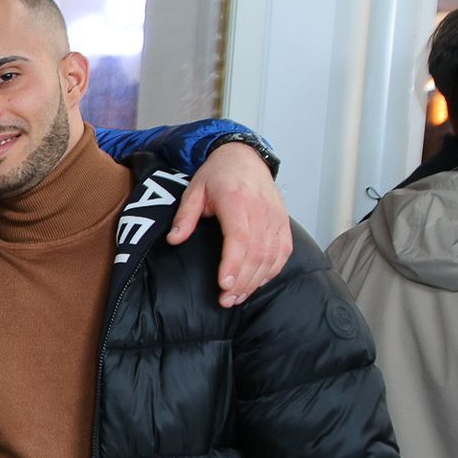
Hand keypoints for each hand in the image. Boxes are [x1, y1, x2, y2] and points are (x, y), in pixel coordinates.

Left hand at [168, 142, 291, 306]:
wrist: (245, 157)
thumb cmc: (218, 175)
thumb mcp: (194, 190)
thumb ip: (185, 216)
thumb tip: (174, 240)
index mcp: (238, 201)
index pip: (240, 238)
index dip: (234, 264)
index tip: (224, 284)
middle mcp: (261, 211)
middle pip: (257, 253)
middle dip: (242, 281)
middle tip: (226, 300)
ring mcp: (276, 218)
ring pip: (272, 256)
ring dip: (256, 281)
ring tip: (237, 297)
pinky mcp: (283, 223)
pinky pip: (283, 252)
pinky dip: (271, 271)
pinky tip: (256, 283)